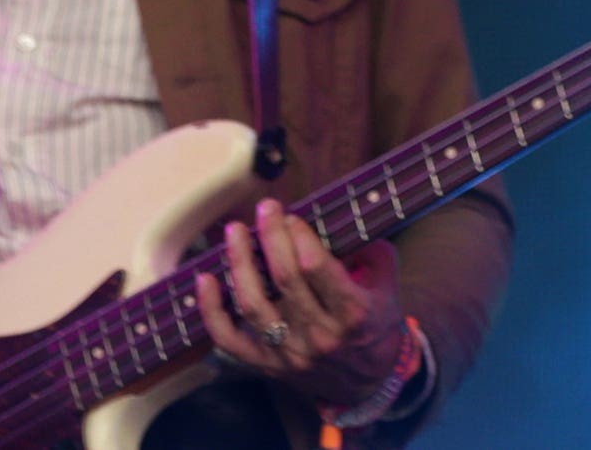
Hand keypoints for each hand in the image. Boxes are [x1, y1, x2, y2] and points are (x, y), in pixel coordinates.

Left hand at [197, 198, 406, 411]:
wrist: (366, 381)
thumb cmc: (374, 323)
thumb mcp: (386, 285)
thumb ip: (371, 249)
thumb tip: (346, 214)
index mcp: (352, 313)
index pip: (317, 268)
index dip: (299, 236)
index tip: (291, 215)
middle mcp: (319, 335)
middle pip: (284, 279)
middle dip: (271, 237)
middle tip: (265, 208)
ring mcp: (289, 353)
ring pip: (253, 305)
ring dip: (239, 263)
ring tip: (234, 231)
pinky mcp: (266, 364)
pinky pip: (229, 339)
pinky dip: (212, 311)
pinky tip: (205, 279)